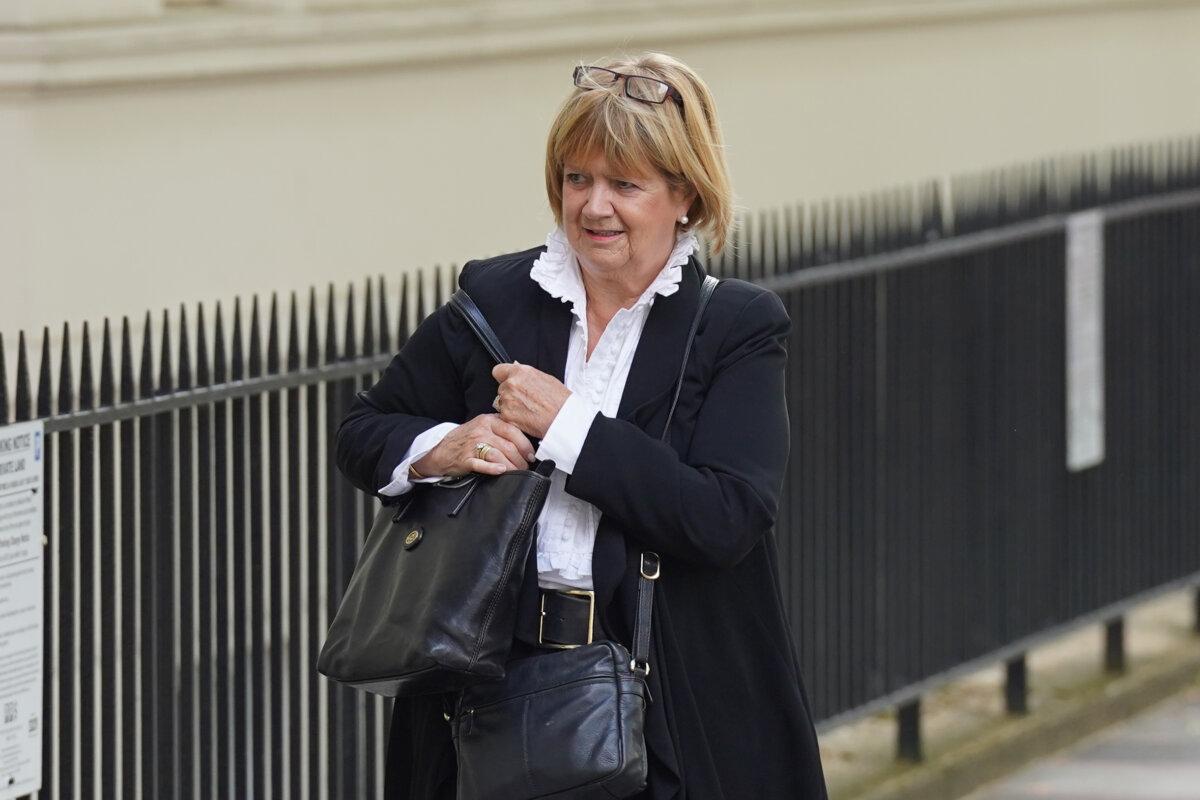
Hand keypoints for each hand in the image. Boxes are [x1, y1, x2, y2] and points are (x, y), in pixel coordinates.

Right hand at [414, 413, 536, 477]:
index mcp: (487, 420)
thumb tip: (524, 439)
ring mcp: (472, 445)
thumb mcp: (481, 426)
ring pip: (498, 455)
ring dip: (511, 466)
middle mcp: (481, 430)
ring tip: (517, 472)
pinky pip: (483, 464)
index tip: (531, 455)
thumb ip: (500, 428)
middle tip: (526, 467)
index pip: (513, 431)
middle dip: (521, 459)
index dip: (525, 444)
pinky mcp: (466, 459)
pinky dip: (493, 469)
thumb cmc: (465, 440)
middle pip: (508, 445)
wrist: (440, 451)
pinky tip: (501, 471)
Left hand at [492, 362, 570, 439]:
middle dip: (510, 394)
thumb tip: (518, 374)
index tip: (507, 381)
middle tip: (525, 400)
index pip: (498, 370)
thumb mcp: (544, 378)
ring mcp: (507, 400)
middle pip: (501, 388)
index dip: (503, 377)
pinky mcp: (507, 415)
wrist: (563, 418)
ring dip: (510, 406)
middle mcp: (511, 384)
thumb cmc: (559, 399)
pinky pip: (504, 415)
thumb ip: (526, 375)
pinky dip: (512, 418)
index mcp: (519, 372)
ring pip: (502, 402)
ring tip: (528, 410)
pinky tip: (526, 418)